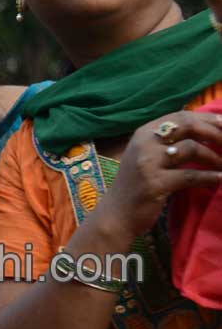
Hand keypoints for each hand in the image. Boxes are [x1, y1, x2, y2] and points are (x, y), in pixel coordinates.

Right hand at [98, 111, 221, 236]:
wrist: (117, 212)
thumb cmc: (136, 183)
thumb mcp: (147, 156)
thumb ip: (167, 142)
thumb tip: (205, 131)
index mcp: (144, 132)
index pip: (180, 116)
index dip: (207, 119)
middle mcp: (144, 142)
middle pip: (187, 126)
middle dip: (215, 133)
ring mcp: (148, 162)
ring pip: (191, 148)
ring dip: (215, 157)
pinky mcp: (155, 183)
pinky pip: (190, 176)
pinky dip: (209, 177)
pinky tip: (219, 180)